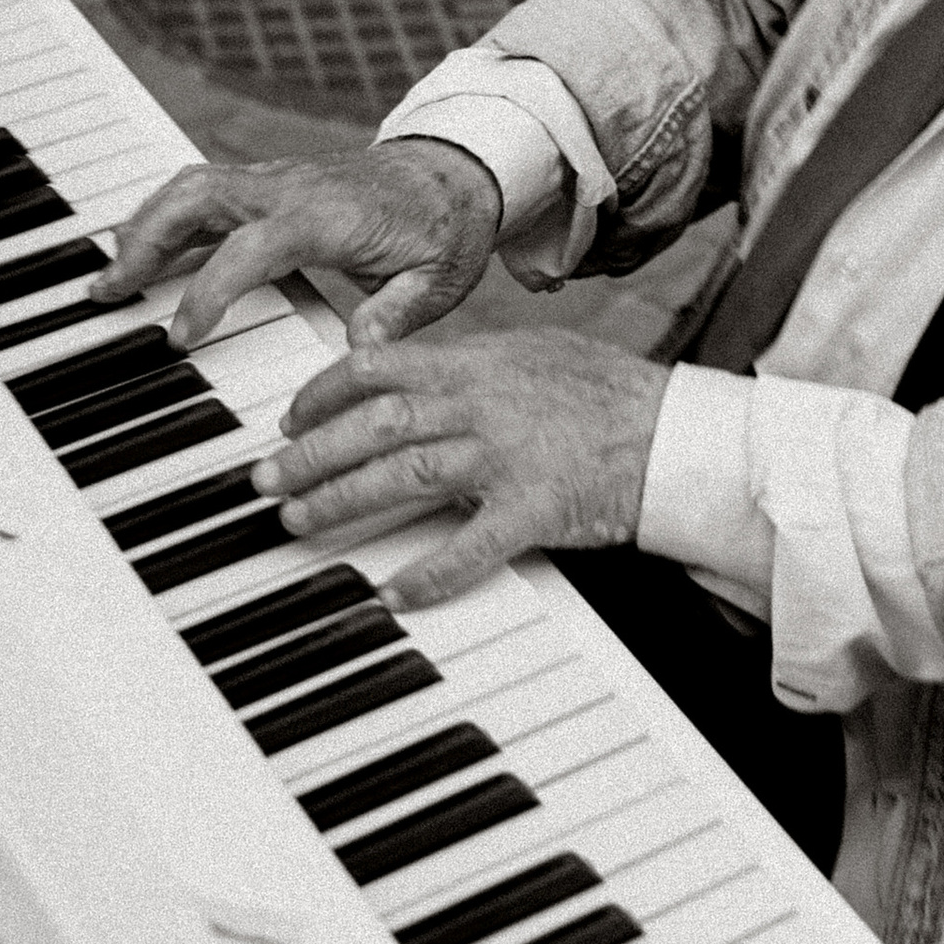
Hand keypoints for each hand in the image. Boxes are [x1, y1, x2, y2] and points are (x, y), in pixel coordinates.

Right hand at [93, 140, 501, 349]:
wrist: (456, 171)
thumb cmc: (445, 228)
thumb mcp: (438, 280)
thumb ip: (396, 315)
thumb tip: (360, 354)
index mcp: (326, 216)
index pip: (250, 249)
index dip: (209, 291)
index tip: (181, 335)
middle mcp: (289, 188)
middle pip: (198, 198)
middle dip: (146, 242)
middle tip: (109, 292)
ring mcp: (275, 180)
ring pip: (191, 188)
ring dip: (144, 225)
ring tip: (110, 277)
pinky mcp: (268, 184)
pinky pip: (204, 192)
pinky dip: (165, 216)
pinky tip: (142, 249)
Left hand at [250, 330, 671, 603]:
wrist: (675, 433)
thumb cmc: (607, 394)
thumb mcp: (531, 352)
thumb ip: (464, 356)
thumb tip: (398, 357)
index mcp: (479, 363)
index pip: (379, 365)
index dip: (322, 392)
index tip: (289, 419)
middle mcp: (484, 403)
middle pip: (376, 421)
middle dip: (311, 452)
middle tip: (268, 480)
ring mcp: (508, 456)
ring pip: (405, 473)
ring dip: (343, 499)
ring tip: (301, 520)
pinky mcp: (537, 508)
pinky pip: (471, 546)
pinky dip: (428, 573)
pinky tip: (392, 591)